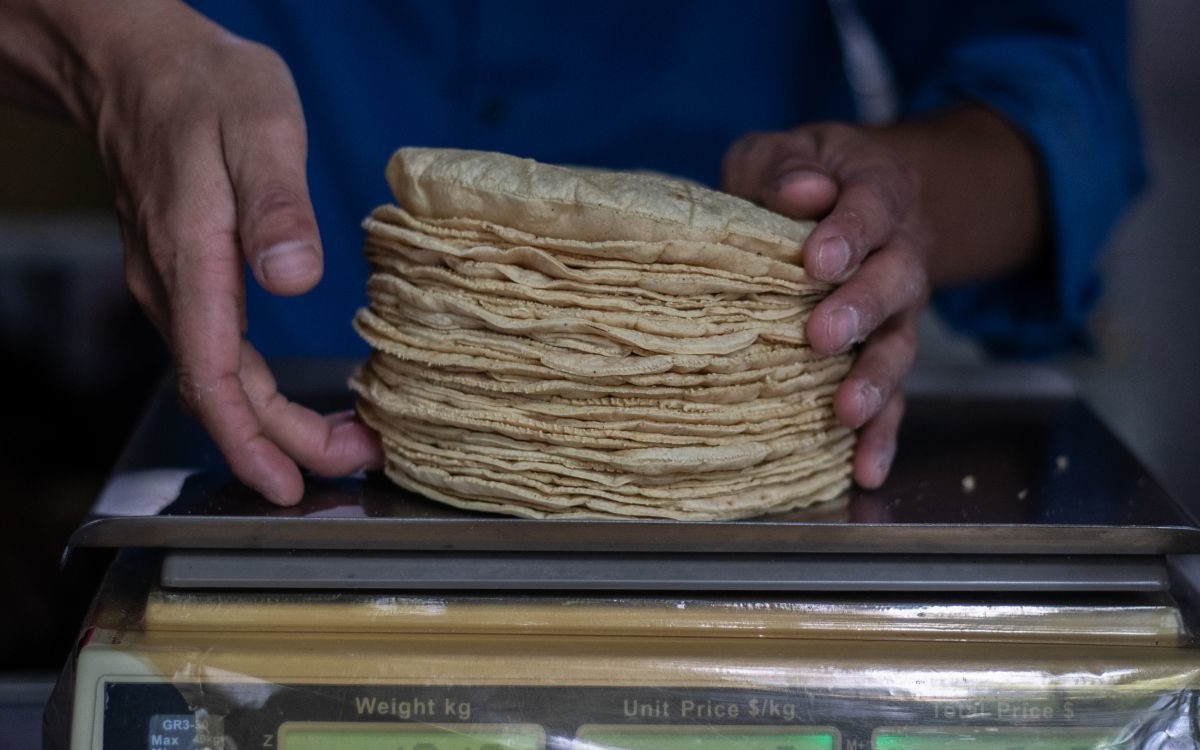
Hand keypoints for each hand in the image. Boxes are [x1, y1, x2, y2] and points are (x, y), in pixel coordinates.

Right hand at [85, 4, 379, 503]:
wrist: (139, 62)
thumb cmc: (203, 87)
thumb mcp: (258, 129)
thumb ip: (277, 206)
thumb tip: (298, 279)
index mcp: (190, 259)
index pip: (213, 376)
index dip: (252, 441)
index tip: (290, 486)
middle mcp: (173, 287)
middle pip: (222, 394)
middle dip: (284, 444)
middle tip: (356, 463)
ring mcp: (174, 284)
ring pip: (220, 379)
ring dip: (276, 423)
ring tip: (345, 440)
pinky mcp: (186, 275)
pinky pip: (219, 353)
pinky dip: (261, 391)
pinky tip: (299, 398)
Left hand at [722, 123, 931, 487]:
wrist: (859, 194)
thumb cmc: (804, 176)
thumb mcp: (782, 151)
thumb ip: (783, 166)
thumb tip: (803, 191)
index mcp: (876, 193)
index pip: (870, 208)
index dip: (848, 233)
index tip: (817, 257)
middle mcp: (900, 254)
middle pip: (896, 281)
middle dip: (862, 309)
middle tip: (823, 335)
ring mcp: (899, 310)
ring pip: (900, 344)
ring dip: (877, 380)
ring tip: (847, 412)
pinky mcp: (885, 353)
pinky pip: (895, 396)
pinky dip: (884, 434)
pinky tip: (865, 471)